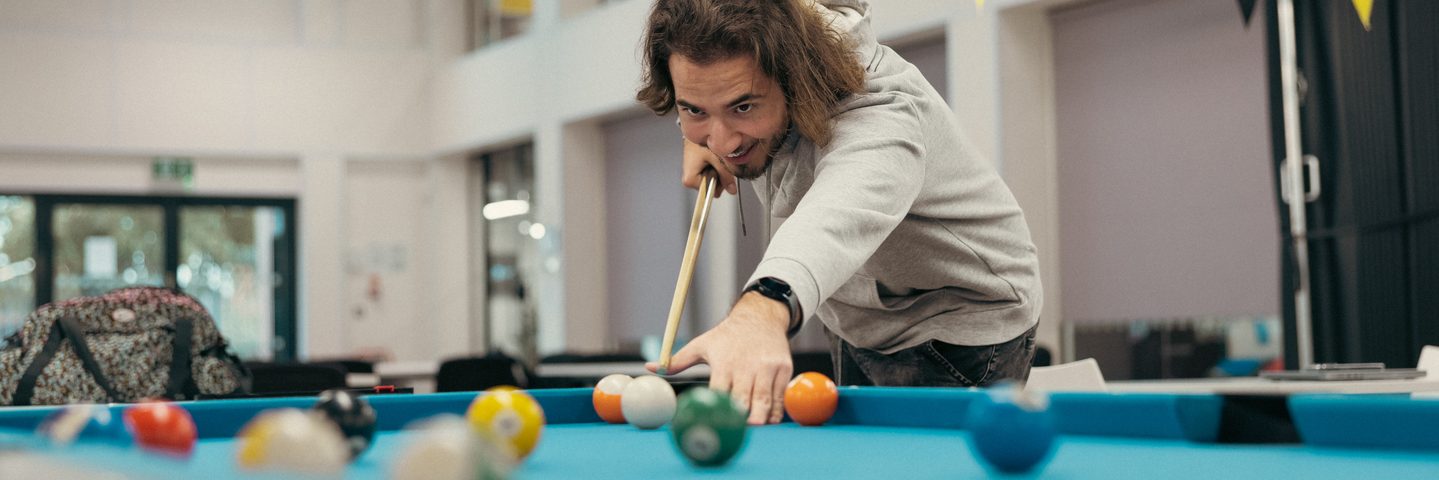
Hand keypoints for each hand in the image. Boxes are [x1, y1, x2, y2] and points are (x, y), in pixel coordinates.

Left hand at [647, 291, 791, 423]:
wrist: (760, 317)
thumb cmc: (726, 336)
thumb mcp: (701, 344)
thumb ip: (676, 361)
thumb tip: (649, 368)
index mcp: (724, 362)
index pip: (720, 390)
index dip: (717, 408)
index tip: (712, 423)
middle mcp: (747, 365)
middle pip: (744, 399)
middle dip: (740, 419)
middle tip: (735, 434)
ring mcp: (767, 367)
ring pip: (765, 400)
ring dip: (760, 419)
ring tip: (754, 430)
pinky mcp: (783, 369)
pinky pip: (780, 396)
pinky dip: (776, 412)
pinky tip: (769, 421)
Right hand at [682, 137, 738, 196]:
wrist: (695, 129)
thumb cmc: (701, 142)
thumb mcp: (717, 159)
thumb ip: (726, 175)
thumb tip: (731, 189)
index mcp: (690, 179)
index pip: (709, 192)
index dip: (719, 183)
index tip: (723, 174)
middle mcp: (689, 179)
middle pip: (710, 188)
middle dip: (719, 177)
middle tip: (719, 163)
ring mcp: (693, 175)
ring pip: (711, 182)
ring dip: (718, 172)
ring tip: (715, 159)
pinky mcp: (696, 170)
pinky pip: (709, 175)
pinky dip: (715, 169)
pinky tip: (713, 159)